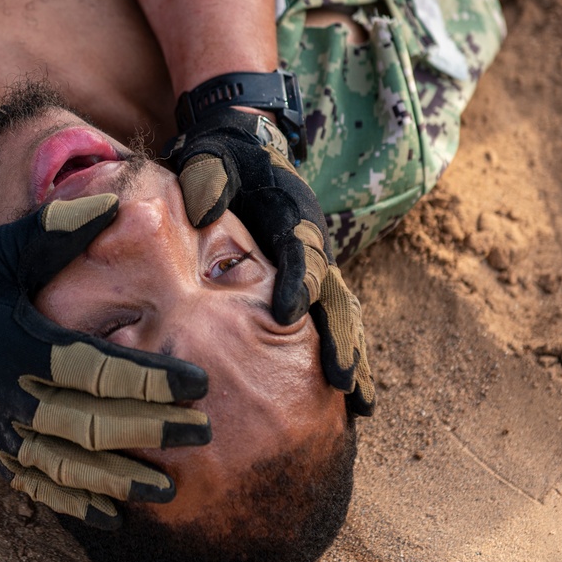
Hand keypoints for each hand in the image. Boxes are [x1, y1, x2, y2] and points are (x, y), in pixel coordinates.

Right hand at [0, 194, 211, 528]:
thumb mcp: (3, 252)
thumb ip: (59, 230)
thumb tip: (115, 201)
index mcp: (19, 344)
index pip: (98, 369)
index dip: (150, 379)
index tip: (196, 383)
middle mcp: (9, 394)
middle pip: (91, 423)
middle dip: (150, 430)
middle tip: (200, 433)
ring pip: (67, 464)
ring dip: (118, 478)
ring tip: (165, 488)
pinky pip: (34, 483)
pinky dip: (71, 500)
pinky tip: (108, 513)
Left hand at [173, 111, 373, 415]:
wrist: (240, 159)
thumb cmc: (221, 164)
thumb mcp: (211, 161)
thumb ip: (209, 179)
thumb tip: (203, 209)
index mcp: (293, 217)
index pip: (301, 252)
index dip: (298, 282)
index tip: (286, 315)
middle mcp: (312, 249)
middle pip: (333, 294)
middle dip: (339, 336)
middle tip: (340, 379)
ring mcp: (313, 272)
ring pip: (339, 316)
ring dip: (350, 356)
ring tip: (358, 401)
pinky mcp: (307, 290)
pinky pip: (327, 327)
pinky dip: (343, 359)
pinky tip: (353, 402)